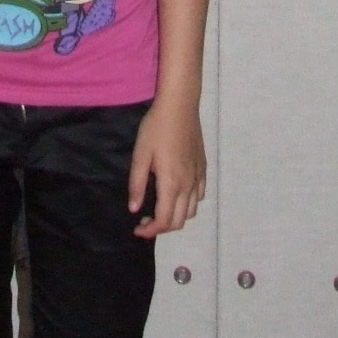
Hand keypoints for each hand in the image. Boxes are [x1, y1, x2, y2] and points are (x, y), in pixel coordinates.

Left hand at [128, 94, 206, 238]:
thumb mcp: (140, 154)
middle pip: (179, 222)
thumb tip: (134, 209)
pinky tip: (177, 193)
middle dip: (161, 228)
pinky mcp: (203, 168)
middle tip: (145, 220)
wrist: (180, 106)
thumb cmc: (156, 128)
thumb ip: (137, 184)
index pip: (163, 221)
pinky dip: (189, 204)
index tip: (137, 229)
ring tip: (160, 208)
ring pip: (192, 212)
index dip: (150, 231)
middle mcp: (188, 185)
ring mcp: (198, 177)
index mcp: (171, 184)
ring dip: (176, 217)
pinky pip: (200, 196)